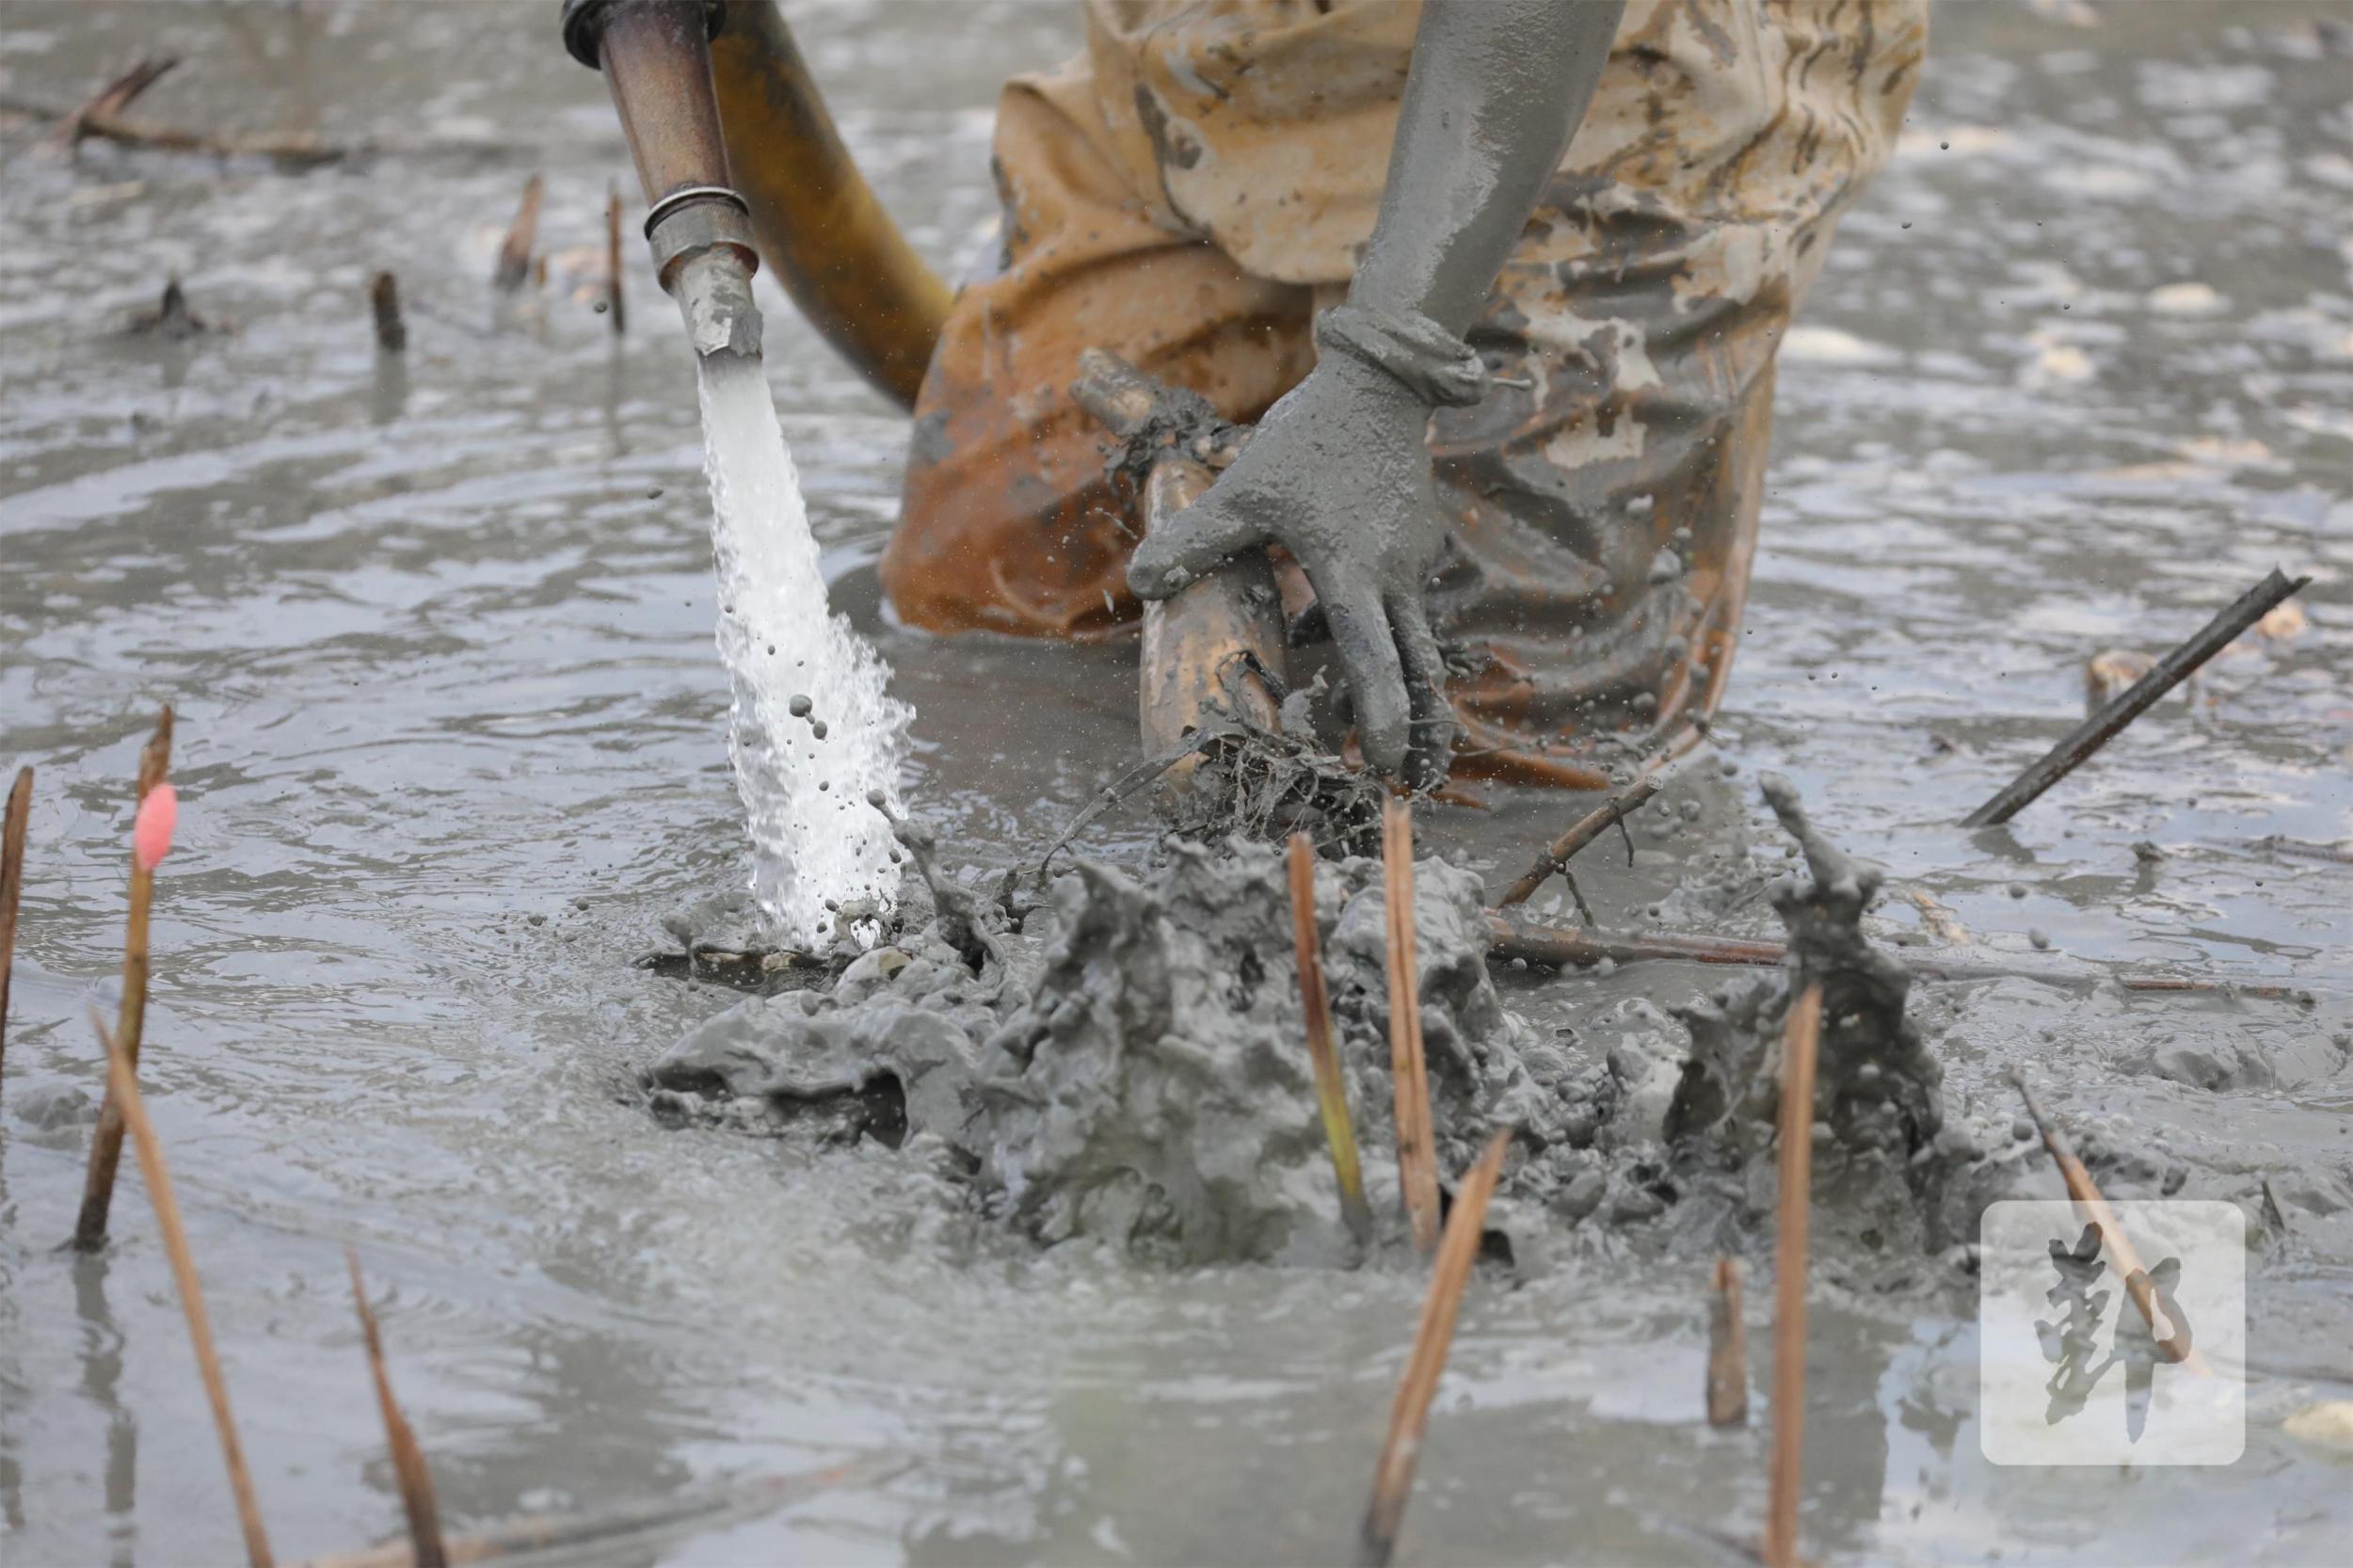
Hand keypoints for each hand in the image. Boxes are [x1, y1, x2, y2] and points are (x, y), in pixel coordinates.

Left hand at [1126, 353, 1454, 786]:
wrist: (1378, 388)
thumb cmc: (1308, 441)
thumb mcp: (1244, 490)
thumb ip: (1196, 540)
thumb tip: (1141, 582)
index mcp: (1352, 575)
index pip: (1376, 664)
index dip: (1379, 721)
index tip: (1377, 767)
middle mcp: (1395, 580)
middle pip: (1415, 674)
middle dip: (1409, 732)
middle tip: (1397, 782)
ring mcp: (1416, 567)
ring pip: (1415, 647)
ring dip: (1397, 693)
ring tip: (1373, 739)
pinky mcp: (1422, 553)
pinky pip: (1404, 612)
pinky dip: (1382, 642)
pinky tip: (1337, 643)